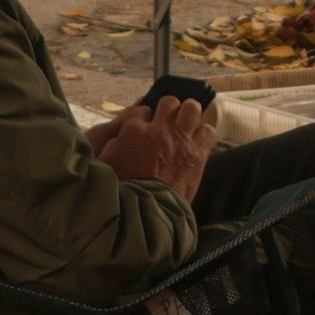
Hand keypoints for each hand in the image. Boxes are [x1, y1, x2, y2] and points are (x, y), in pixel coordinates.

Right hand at [98, 96, 214, 196]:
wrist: (146, 211)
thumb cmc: (123, 190)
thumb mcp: (107, 162)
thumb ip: (116, 142)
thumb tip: (125, 133)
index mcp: (133, 130)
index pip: (142, 110)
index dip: (144, 119)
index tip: (145, 127)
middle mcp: (159, 130)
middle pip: (169, 102)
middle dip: (168, 108)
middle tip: (168, 120)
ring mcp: (180, 140)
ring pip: (191, 108)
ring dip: (189, 113)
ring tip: (187, 122)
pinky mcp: (196, 153)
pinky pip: (207, 131)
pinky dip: (204, 134)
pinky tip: (199, 141)